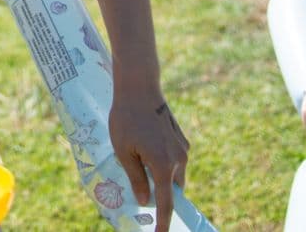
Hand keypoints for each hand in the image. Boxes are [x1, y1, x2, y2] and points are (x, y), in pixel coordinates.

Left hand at [107, 89, 189, 231]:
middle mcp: (178, 159)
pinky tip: (145, 146)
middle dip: (160, 195)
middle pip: (171, 190)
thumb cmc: (126, 118)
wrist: (139, 87)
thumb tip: (145, 200)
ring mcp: (182, 148)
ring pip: (173, 174)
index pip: (166, 204)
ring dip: (160, 176)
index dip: (163, 222)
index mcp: (163, 165)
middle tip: (140, 191)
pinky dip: (163, 162)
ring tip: (137, 158)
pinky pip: (174, 159)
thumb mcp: (123, 151)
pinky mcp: (181, 139)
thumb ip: (136, 178)